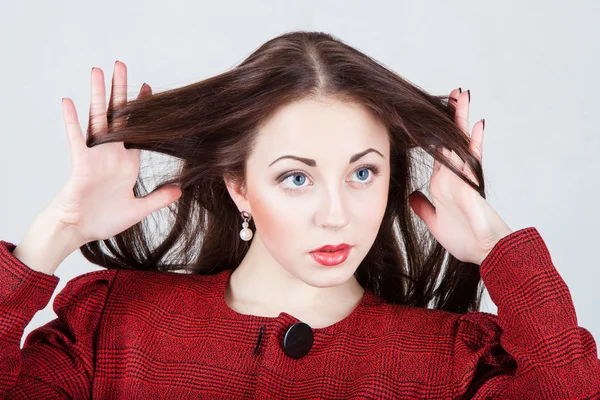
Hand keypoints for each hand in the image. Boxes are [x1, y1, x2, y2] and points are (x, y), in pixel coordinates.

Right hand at [46, 61, 181, 246]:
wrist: (81, 231)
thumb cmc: (104, 220)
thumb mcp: (138, 209)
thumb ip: (158, 199)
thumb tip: (180, 189)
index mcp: (126, 162)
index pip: (137, 129)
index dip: (143, 110)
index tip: (149, 88)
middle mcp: (112, 154)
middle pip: (117, 116)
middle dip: (120, 90)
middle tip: (122, 65)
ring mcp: (95, 156)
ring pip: (97, 119)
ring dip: (98, 95)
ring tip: (98, 71)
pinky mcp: (81, 164)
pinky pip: (76, 139)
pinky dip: (72, 121)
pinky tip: (69, 101)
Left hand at [408, 88, 512, 265]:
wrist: (484, 253)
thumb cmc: (464, 240)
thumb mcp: (434, 222)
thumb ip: (424, 208)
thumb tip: (411, 195)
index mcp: (442, 184)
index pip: (437, 152)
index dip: (432, 134)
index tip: (430, 116)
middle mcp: (453, 176)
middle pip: (449, 140)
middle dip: (449, 118)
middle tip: (451, 94)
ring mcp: (463, 179)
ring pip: (460, 143)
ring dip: (460, 120)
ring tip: (462, 96)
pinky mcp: (472, 185)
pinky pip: (472, 160)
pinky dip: (473, 143)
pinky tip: (476, 124)